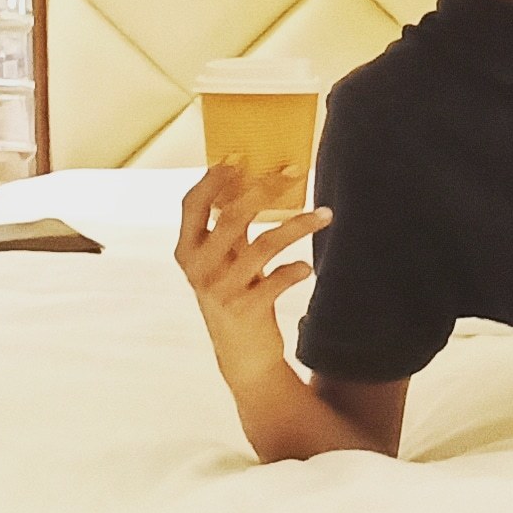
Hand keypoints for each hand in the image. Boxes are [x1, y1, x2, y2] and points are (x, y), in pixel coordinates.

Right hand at [177, 162, 328, 351]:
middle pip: (232, 216)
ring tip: (325, 215)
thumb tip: (248, 178)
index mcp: (187, 251)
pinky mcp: (245, 310)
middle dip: (266, 189)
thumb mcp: (224, 260)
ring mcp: (220, 290)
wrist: (242, 355)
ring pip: (264, 244)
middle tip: (296, 172)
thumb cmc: (235, 295)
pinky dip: (296, 269)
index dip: (213, 179)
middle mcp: (199, 269)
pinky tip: (306, 267)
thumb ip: (230, 227)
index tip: (239, 157)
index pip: (192, 205)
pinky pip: (277, 279)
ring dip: (299, 225)